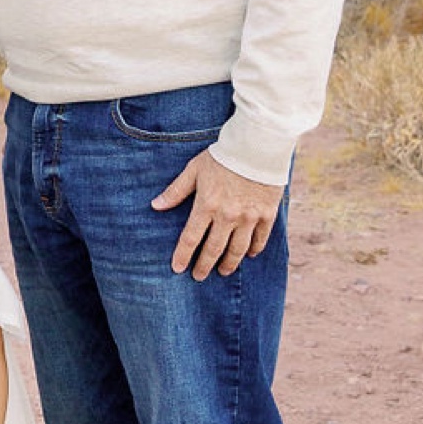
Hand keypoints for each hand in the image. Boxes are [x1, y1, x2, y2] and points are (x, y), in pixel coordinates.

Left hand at [151, 146, 282, 280]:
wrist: (257, 146)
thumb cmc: (222, 156)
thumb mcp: (194, 170)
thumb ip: (176, 191)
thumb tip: (155, 206)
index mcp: (207, 205)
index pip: (191, 238)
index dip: (183, 255)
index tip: (177, 268)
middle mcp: (227, 216)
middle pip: (214, 249)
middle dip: (204, 265)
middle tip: (199, 277)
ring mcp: (249, 217)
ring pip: (237, 249)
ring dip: (229, 263)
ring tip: (223, 272)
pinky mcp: (266, 215)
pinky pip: (260, 239)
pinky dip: (254, 249)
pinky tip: (249, 255)